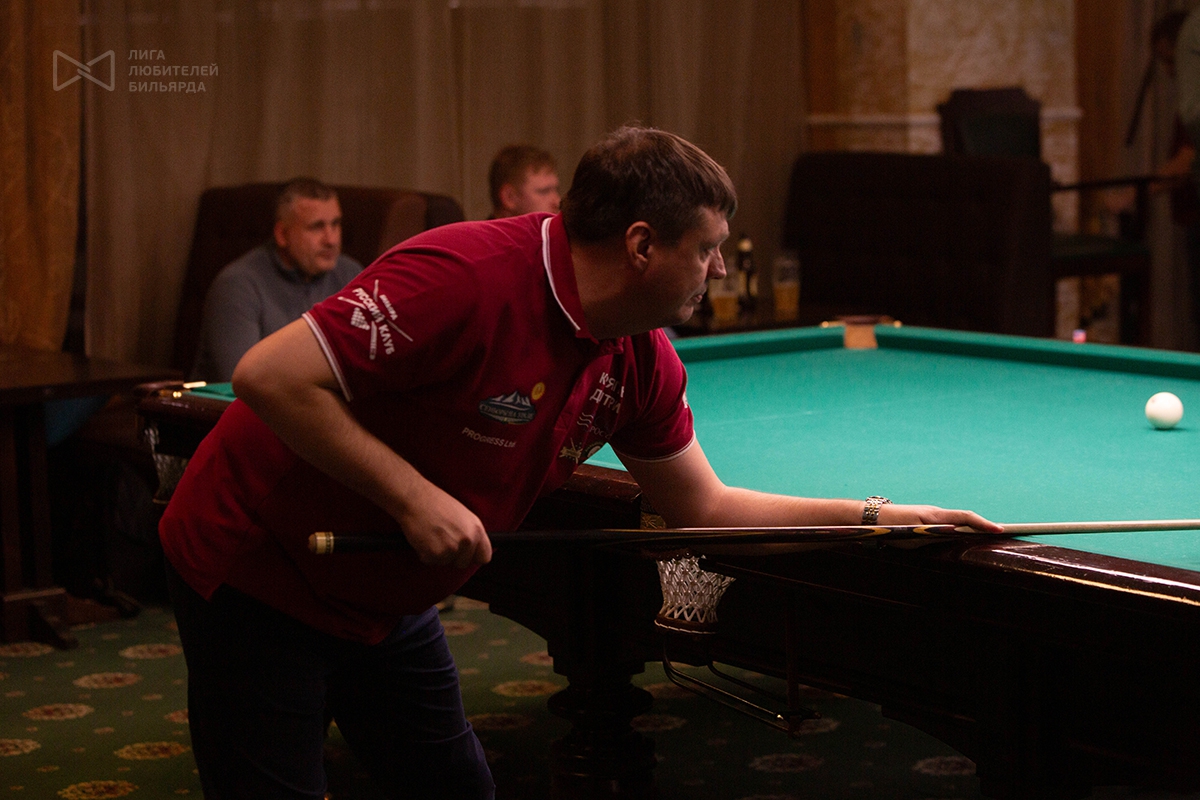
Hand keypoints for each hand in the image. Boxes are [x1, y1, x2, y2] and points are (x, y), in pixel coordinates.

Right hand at [395, 480, 492, 567]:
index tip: (465, 553)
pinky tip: (424, 537)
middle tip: (442, 538)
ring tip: (432, 534)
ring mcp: (452, 548)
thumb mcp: (464, 516)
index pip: (484, 557)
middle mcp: (467, 540)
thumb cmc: (437, 503)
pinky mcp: (435, 554)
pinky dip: (425, 553)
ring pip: (446, 562)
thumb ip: (471, 533)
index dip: (473, 556)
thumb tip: (474, 550)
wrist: (415, 498)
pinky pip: (431, 561)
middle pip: (464, 563)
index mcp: (477, 530)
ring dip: (438, 553)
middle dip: (453, 556)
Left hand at [878, 503, 1002, 533]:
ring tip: (995, 536)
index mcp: (935, 516)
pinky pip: (949, 525)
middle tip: (1008, 533)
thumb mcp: (915, 533)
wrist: (873, 518)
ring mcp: (932, 517)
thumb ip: (935, 534)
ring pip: (958, 523)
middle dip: (986, 526)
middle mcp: (937, 514)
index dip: (983, 524)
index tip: (1000, 530)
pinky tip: (968, 539)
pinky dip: (962, 530)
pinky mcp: (927, 522)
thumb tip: (955, 533)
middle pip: (966, 519)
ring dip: (975, 529)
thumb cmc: (892, 528)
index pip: (965, 518)